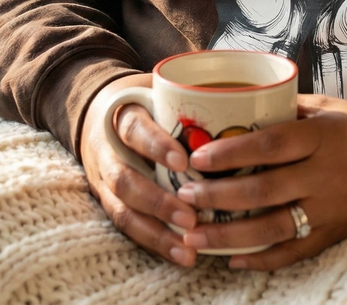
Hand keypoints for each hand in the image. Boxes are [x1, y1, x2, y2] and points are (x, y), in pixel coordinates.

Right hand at [80, 75, 198, 265]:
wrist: (98, 111)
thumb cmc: (145, 102)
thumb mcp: (159, 91)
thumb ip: (191, 99)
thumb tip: (248, 98)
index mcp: (123, 116)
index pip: (135, 129)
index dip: (156, 146)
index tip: (184, 161)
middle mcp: (108, 151)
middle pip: (124, 179)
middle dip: (158, 202)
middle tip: (191, 218)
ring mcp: (104, 181)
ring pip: (122, 211)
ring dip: (156, 232)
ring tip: (187, 250)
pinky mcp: (108, 204)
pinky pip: (127, 228)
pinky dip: (153, 243)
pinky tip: (180, 256)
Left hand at [172, 94, 346, 268]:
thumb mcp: (326, 108)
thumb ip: (286, 109)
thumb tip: (237, 105)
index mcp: (320, 137)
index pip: (269, 145)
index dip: (231, 153)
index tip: (197, 157)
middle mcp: (323, 175)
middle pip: (264, 190)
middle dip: (218, 196)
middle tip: (183, 196)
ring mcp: (328, 209)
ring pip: (273, 228)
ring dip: (229, 235)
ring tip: (193, 236)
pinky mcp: (333, 235)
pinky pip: (294, 252)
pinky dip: (262, 260)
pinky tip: (232, 260)